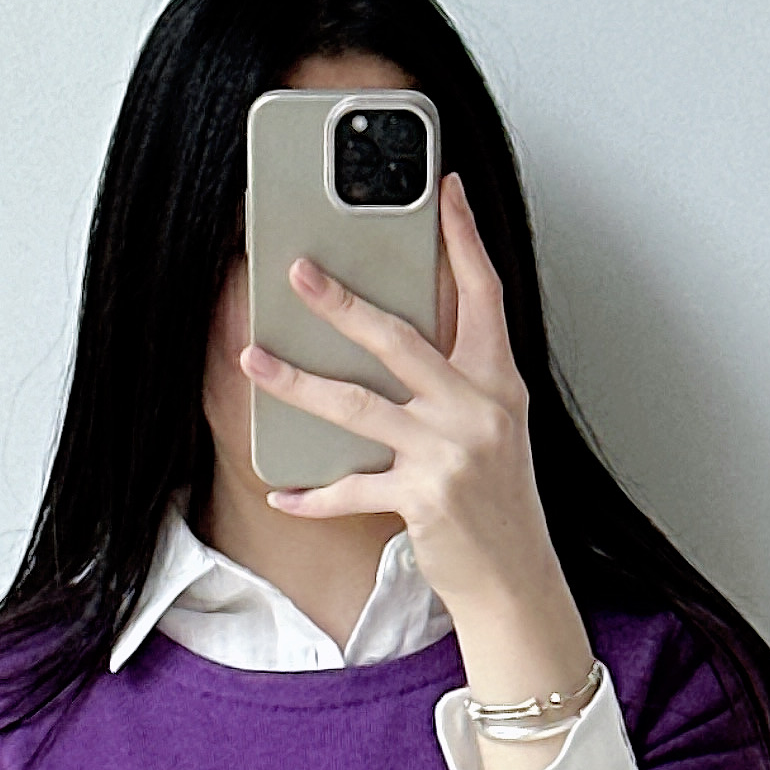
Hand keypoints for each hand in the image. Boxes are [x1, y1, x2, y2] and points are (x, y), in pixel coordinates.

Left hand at [240, 171, 592, 711]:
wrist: (515, 579)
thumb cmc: (496, 502)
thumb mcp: (492, 427)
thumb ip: (457, 378)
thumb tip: (396, 334)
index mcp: (498, 381)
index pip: (483, 293)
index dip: (464, 238)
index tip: (444, 190)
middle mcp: (478, 408)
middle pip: (400, 338)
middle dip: (342, 302)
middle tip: (298, 271)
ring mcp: (450, 452)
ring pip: (359, 405)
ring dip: (298, 383)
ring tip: (254, 360)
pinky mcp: (425, 499)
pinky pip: (353, 489)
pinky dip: (313, 495)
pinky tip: (281, 491)